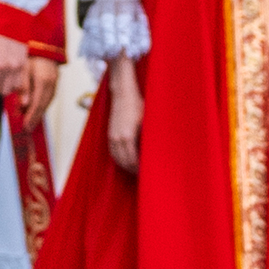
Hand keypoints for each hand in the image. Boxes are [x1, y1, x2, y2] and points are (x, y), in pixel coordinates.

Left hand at [21, 54, 59, 129]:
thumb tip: (25, 105)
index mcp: (43, 81)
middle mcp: (51, 83)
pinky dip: (42, 105)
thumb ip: (23, 87)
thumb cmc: (29, 55)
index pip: (37, 104)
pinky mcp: (55, 81)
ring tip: (29, 122)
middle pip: (43, 106)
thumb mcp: (22, 69)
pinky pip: (49, 97)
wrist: (41, 43)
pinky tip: (35, 109)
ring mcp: (55, 82)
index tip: (25, 127)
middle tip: (27, 129)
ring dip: (38, 113)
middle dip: (35, 118)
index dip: (31, 117)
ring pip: (47, 102)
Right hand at [106, 53, 142, 173]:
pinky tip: (127, 161)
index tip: (149, 172)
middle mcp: (117, 138)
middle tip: (145, 175)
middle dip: (134, 170)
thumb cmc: (138, 105)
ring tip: (136, 170)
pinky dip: (119, 159)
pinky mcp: (109, 134)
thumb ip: (150, 136)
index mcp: (128, 136)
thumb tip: (159, 150)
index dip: (140, 169)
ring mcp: (112, 136)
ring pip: (117, 159)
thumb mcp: (148, 120)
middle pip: (124, 162)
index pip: (133, 160)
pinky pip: (113, 152)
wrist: (123, 93)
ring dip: (126, 166)